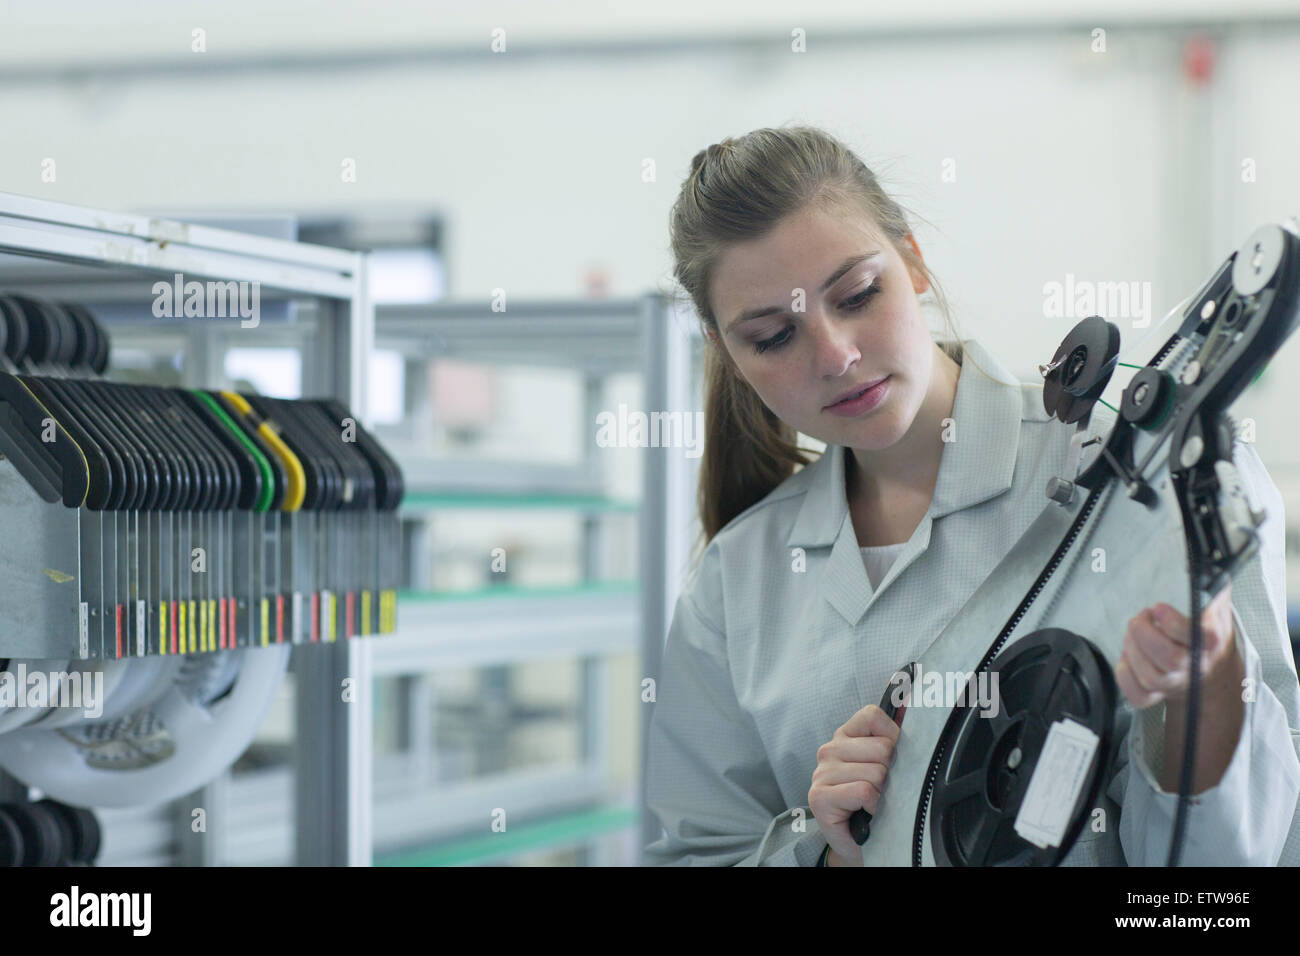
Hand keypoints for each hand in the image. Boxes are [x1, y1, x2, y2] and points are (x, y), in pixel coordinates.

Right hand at [808, 704, 898, 866]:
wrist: (859, 843)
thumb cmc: (874, 801)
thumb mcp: (888, 764)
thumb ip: (896, 731)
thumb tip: (910, 697)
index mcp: (845, 736)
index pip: (874, 716)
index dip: (892, 739)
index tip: (890, 761)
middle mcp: (830, 750)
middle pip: (883, 748)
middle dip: (891, 772)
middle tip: (880, 789)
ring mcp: (822, 772)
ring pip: (876, 772)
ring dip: (883, 793)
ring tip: (872, 802)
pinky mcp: (819, 796)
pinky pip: (863, 790)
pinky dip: (873, 805)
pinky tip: (865, 812)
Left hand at [1115, 584, 1238, 709]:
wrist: (1211, 663)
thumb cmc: (1206, 625)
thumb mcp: (1214, 599)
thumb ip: (1209, 580)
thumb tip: (1201, 558)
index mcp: (1211, 641)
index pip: (1199, 638)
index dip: (1173, 623)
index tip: (1157, 608)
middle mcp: (1196, 666)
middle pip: (1169, 659)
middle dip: (1144, 634)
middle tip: (1140, 619)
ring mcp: (1177, 683)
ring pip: (1151, 677)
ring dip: (1132, 650)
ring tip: (1133, 634)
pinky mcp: (1159, 695)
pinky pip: (1139, 697)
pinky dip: (1125, 677)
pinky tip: (1126, 658)